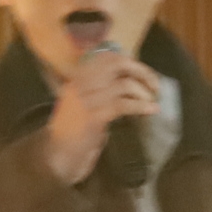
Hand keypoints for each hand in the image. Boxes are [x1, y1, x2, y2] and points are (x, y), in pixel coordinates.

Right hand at [42, 44, 158, 183]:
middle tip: (155, 85)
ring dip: (143, 92)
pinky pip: (122, 105)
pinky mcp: (93, 117)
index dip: (129, 62)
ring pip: (123, 85)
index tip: (143, 72)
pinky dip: (141, 106)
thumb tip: (132, 79)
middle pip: (116, 64)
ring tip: (153, 102)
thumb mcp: (85, 102)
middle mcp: (80, 83)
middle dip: (141, 71)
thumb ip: (101, 88)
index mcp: (78, 77)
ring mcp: (85, 100)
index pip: (106, 56)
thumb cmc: (74, 129)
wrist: (56, 154)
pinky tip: (152, 110)